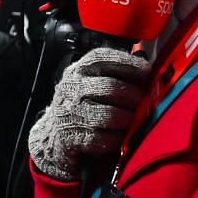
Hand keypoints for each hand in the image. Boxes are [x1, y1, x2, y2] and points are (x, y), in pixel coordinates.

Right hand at [29, 46, 149, 180]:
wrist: (51, 134)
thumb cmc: (79, 105)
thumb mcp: (89, 82)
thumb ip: (114, 73)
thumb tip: (145, 65)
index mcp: (78, 71)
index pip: (102, 58)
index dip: (127, 62)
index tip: (146, 70)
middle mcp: (72, 88)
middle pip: (111, 87)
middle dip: (133, 95)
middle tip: (141, 101)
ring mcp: (70, 113)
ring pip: (110, 115)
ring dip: (127, 119)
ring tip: (131, 119)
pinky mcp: (72, 137)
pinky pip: (104, 138)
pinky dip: (116, 138)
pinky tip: (118, 135)